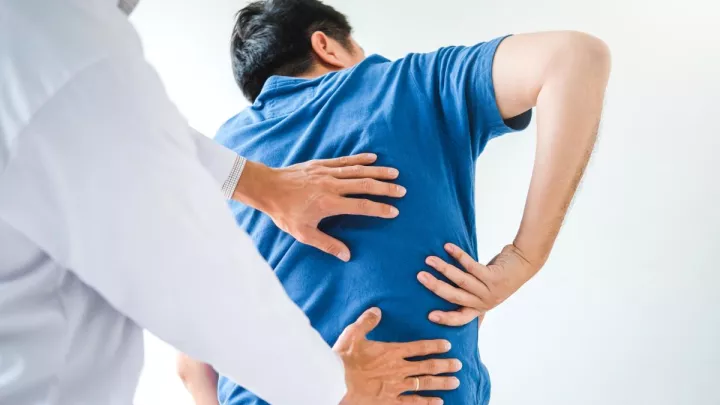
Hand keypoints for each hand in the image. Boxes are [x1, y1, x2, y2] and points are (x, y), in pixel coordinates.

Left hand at [233, 154, 405, 260]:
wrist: (267, 187)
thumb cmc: (284, 212)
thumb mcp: (303, 233)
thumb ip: (326, 244)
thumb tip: (347, 256)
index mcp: (329, 203)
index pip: (361, 206)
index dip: (379, 209)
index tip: (394, 211)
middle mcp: (332, 186)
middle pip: (365, 185)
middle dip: (385, 188)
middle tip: (402, 191)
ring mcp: (327, 173)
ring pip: (358, 170)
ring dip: (378, 172)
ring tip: (395, 173)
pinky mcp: (321, 164)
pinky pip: (345, 161)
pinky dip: (360, 159)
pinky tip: (373, 158)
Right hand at [335, 308, 461, 404]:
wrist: (337, 381)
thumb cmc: (344, 358)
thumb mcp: (353, 334)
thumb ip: (367, 321)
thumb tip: (377, 310)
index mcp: (392, 351)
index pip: (419, 347)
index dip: (435, 345)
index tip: (448, 345)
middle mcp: (399, 369)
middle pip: (428, 366)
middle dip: (445, 365)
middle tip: (459, 365)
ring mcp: (397, 386)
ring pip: (425, 384)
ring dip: (441, 383)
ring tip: (456, 382)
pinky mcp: (390, 401)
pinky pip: (413, 403)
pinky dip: (426, 403)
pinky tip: (438, 403)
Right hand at [417, 244, 537, 325]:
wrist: (524, 264)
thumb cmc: (500, 276)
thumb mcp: (487, 292)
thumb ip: (472, 296)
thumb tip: (449, 298)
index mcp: (480, 307)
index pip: (461, 318)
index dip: (446, 319)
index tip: (429, 316)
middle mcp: (484, 301)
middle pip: (455, 296)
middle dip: (435, 287)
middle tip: (419, 277)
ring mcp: (489, 289)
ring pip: (461, 280)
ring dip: (443, 269)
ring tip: (429, 260)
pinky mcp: (493, 276)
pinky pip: (471, 266)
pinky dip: (458, 256)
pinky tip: (448, 247)